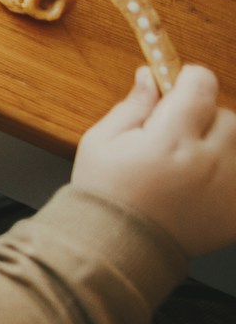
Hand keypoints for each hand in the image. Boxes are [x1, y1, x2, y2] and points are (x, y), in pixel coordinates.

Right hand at [72, 64, 235, 256]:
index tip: (177, 86)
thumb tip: (151, 75)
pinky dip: (224, 175)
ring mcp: (228, 188)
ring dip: (218, 146)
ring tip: (188, 164)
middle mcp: (208, 162)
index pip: (201, 85)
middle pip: (225, 114)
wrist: (117, 247)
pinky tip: (197, 187)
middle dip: (202, 118)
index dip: (188, 80)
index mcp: (170, 140)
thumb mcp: (101, 142)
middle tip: (174, 137)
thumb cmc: (105, 194)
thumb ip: (133, 106)